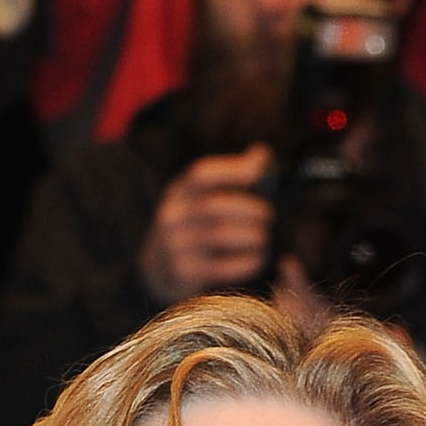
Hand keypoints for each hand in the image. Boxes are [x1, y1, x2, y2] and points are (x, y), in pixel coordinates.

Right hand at [138, 144, 273, 308]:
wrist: (158, 269)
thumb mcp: (200, 198)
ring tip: (264, 237)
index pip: (202, 174)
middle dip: (248, 209)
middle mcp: (172, 216)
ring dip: (250, 236)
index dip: (231, 171)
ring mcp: (175, 246)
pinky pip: (221, 266)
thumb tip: (262, 153)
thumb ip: (231, 175)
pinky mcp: (183, 272)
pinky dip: (245, 262)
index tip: (256, 174)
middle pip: (214, 206)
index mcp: (178, 193)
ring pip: (219, 236)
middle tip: (268, 215)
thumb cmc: (193, 226)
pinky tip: (258, 258)